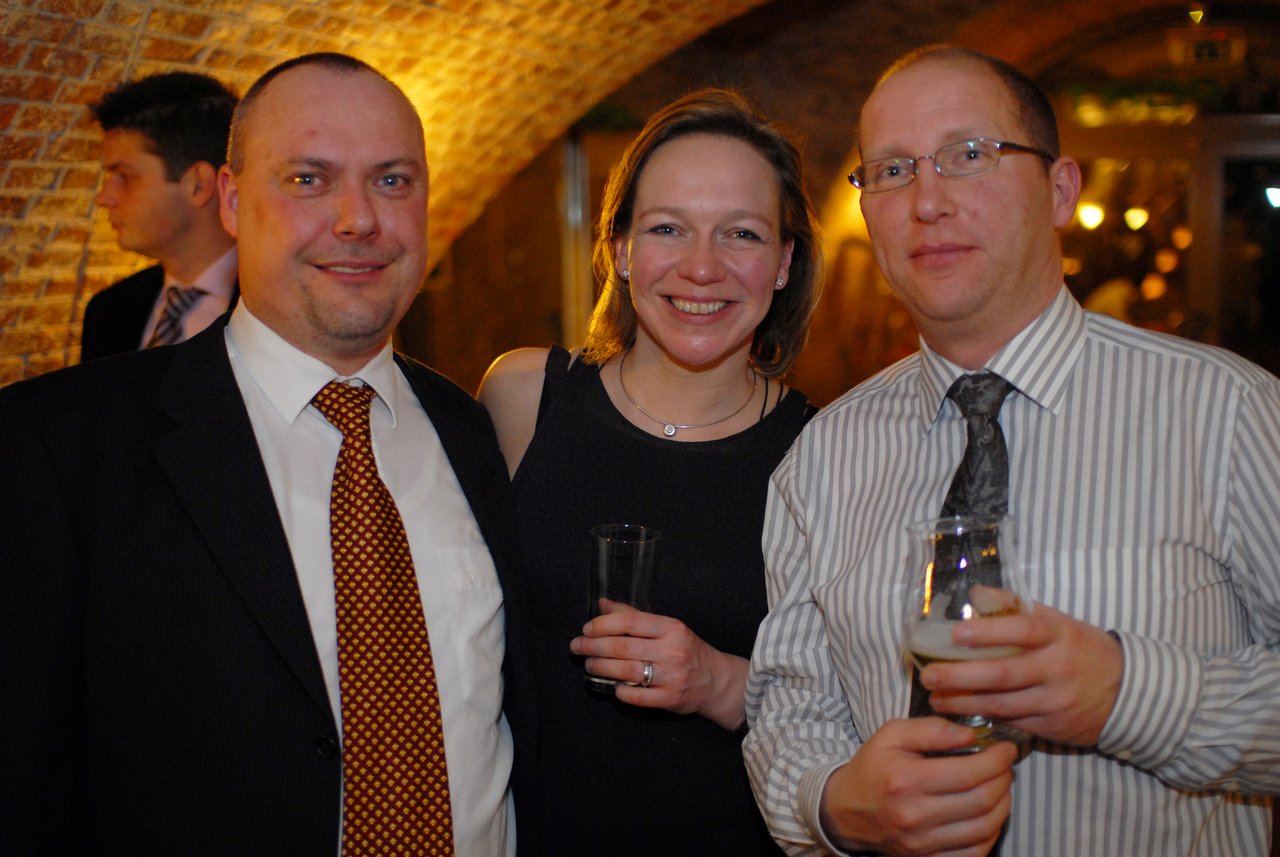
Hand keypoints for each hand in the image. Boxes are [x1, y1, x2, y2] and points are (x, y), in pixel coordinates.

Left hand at [569, 599, 747, 729]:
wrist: (716, 681)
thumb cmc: (686, 650)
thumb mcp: (666, 628)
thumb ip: (634, 616)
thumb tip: (603, 604)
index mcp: (671, 628)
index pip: (630, 621)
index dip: (602, 624)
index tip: (586, 629)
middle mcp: (672, 651)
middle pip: (622, 646)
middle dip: (593, 646)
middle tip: (577, 647)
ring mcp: (671, 676)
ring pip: (625, 671)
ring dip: (600, 667)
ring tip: (589, 665)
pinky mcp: (670, 699)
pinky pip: (636, 696)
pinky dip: (619, 691)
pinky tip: (612, 686)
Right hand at [820, 718, 1015, 856]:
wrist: (846, 809)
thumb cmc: (873, 767)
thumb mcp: (892, 734)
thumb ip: (932, 729)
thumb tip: (971, 735)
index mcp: (906, 780)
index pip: (968, 773)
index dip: (997, 760)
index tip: (1006, 749)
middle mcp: (914, 815)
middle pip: (981, 801)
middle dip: (1003, 780)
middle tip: (1005, 766)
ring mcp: (921, 843)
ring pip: (983, 828)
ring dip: (1003, 805)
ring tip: (1000, 786)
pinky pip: (975, 852)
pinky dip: (991, 832)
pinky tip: (988, 813)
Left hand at [920, 601, 1122, 745]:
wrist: (1126, 691)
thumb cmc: (1079, 648)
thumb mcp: (1057, 621)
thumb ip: (1016, 609)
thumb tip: (975, 594)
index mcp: (1057, 635)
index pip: (1022, 631)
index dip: (989, 632)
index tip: (956, 634)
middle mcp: (1056, 668)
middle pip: (1003, 674)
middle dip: (961, 677)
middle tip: (929, 675)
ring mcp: (1055, 700)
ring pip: (1002, 704)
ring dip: (964, 702)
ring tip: (935, 698)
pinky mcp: (1052, 726)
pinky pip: (1012, 722)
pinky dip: (984, 718)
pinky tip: (960, 714)